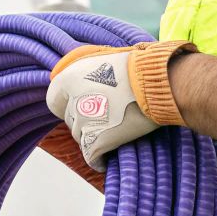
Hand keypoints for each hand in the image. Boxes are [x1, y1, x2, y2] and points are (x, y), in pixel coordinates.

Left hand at [45, 46, 154, 171]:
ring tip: (115, 132)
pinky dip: (100, 160)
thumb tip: (71, 74)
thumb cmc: (139, 66)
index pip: (54, 101)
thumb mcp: (104, 55)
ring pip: (81, 139)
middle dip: (86, 120)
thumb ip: (83, 66)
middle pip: (70, 120)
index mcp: (68, 77)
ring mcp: (84, 123)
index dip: (71, 105)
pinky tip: (108, 157)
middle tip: (108, 117)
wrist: (161, 82)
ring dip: (95, 138)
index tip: (87, 106)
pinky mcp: (97, 142)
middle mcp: (72, 100)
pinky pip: (92, 158)